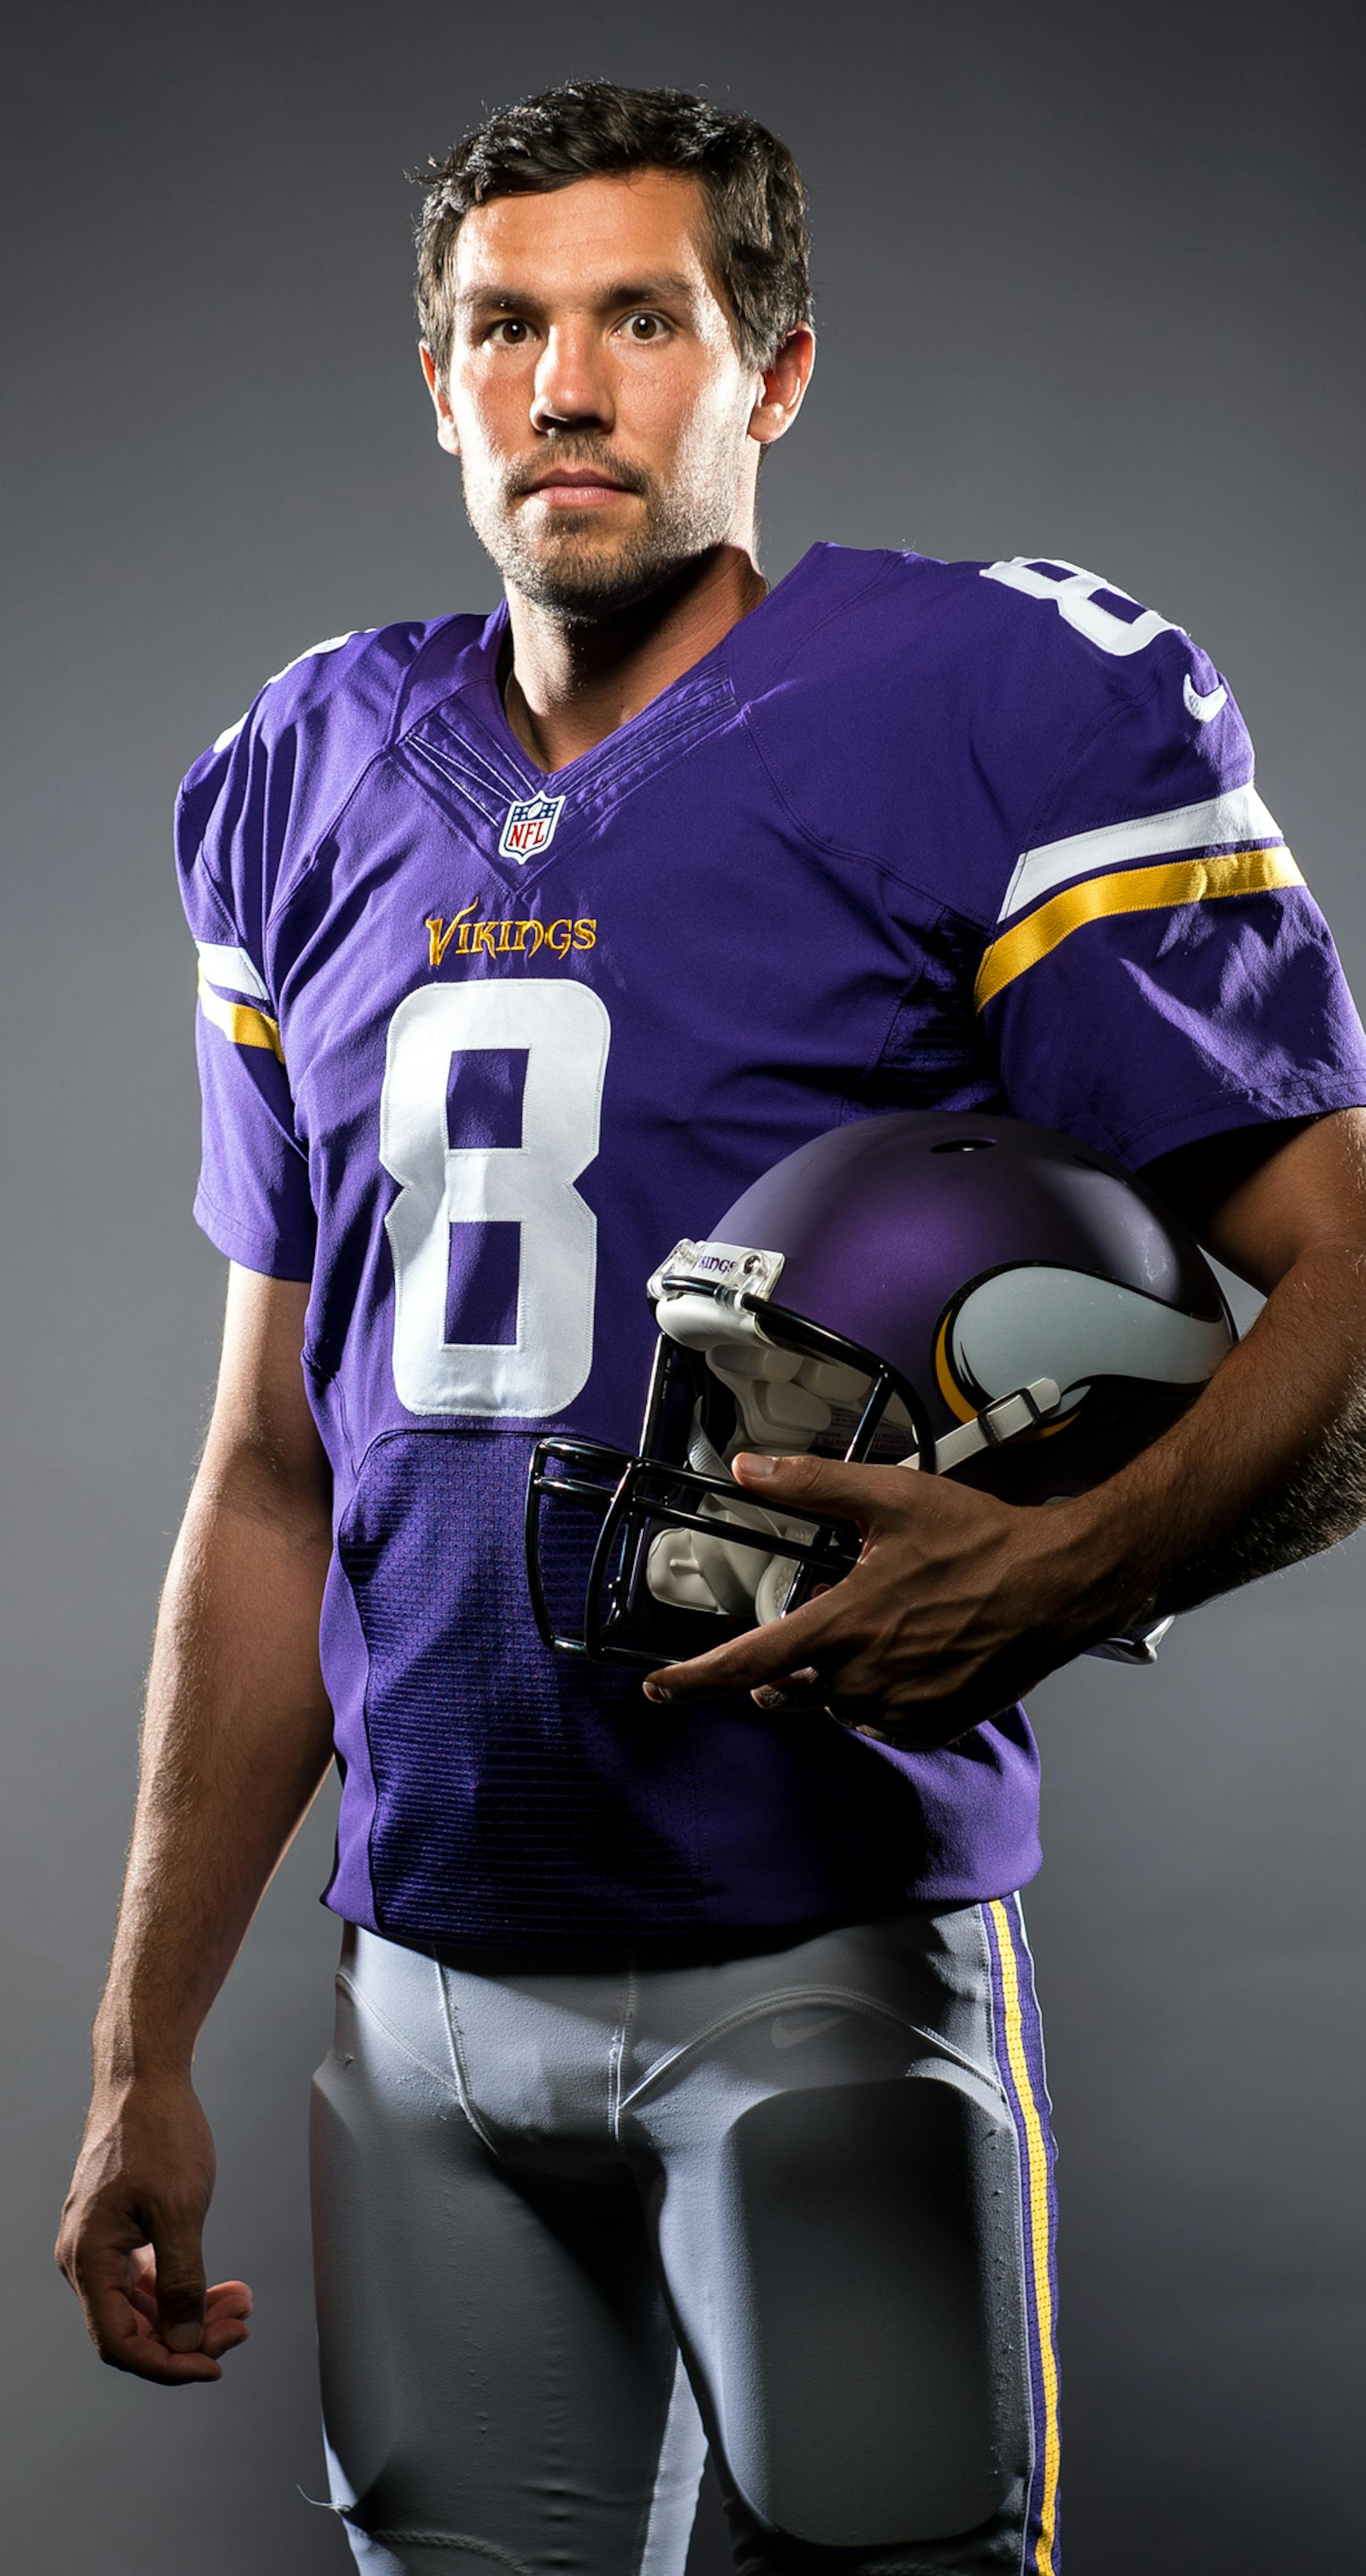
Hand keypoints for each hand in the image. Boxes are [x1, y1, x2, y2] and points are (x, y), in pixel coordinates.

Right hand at [56, 2075, 251, 2384]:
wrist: (145, 2078)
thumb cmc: (157, 2133)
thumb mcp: (179, 2210)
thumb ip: (182, 2280)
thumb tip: (184, 2341)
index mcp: (88, 2259)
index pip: (120, 2342)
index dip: (168, 2363)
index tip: (215, 2363)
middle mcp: (86, 2259)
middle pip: (134, 2328)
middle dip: (189, 2336)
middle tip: (240, 2326)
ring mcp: (101, 2244)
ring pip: (144, 2304)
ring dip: (192, 2311)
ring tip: (240, 2306)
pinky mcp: (119, 2229)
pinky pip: (147, 2277)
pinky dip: (183, 2285)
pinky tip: (221, 2287)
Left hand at [643, 1450, 1115, 1748]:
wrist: (1059, 1585)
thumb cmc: (980, 1539)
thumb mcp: (891, 1496)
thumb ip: (811, 1485)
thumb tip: (748, 1469)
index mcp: (845, 1625)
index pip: (749, 1662)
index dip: (695, 1679)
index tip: (657, 1689)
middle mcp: (865, 1679)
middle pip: (789, 1690)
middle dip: (784, 1669)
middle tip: (814, 1626)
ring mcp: (901, 1709)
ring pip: (835, 1706)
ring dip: (835, 1678)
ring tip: (879, 1629)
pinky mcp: (934, 1725)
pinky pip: (880, 1721)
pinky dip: (878, 1696)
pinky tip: (908, 1654)